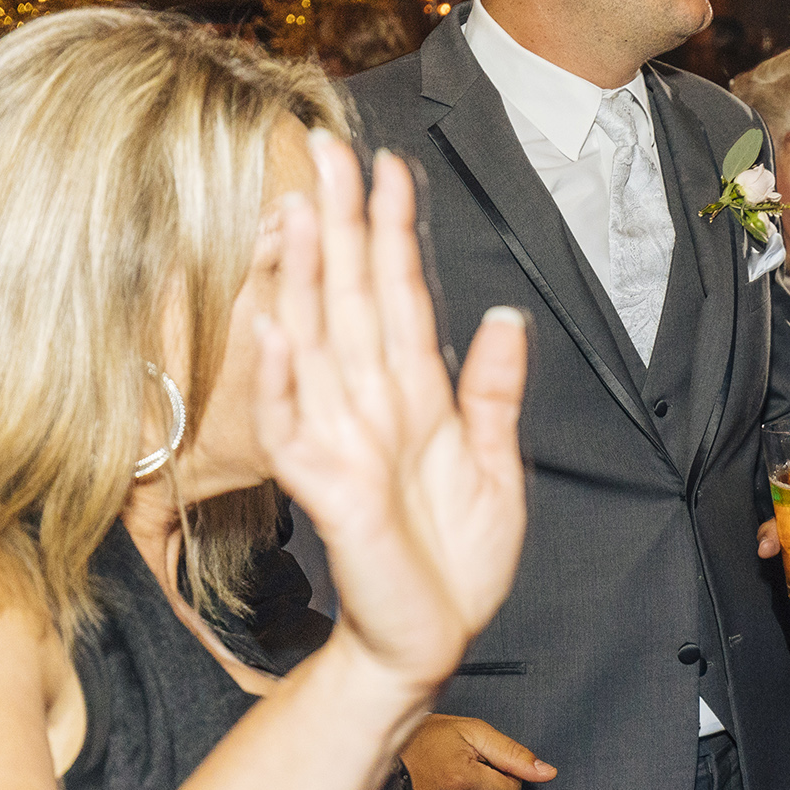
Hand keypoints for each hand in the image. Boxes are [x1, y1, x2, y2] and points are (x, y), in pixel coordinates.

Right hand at [256, 136, 527, 692]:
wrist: (431, 640)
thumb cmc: (455, 563)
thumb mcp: (497, 469)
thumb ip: (497, 394)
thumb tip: (508, 318)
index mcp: (416, 398)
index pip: (401, 296)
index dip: (397, 234)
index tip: (396, 168)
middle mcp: (371, 407)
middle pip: (353, 300)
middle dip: (345, 225)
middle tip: (333, 148)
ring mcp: (342, 443)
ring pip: (316, 344)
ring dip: (308, 279)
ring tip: (302, 210)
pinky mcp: (327, 489)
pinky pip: (294, 429)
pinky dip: (284, 381)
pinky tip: (281, 330)